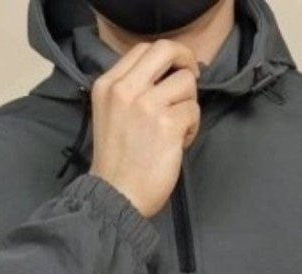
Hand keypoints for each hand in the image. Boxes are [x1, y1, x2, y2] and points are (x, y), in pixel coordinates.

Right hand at [87, 38, 202, 218]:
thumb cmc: (116, 164)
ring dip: (189, 105)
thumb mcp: (109, 115)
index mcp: (107, 85)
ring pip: (186, 83)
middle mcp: (125, 89)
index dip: (166, 55)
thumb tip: (167, 76)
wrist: (115, 197)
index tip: (175, 70)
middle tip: (192, 77)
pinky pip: (194, 111)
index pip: (143, 49)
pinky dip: (191, 128)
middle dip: (186, 61)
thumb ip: (130, 91)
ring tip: (177, 129)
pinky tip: (178, 144)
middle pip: (166, 50)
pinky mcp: (168, 124)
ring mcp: (147, 105)